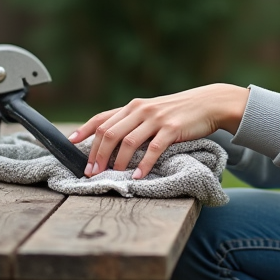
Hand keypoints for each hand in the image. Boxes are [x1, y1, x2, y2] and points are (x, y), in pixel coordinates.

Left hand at [69, 83, 248, 178]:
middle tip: (91, 171)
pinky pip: (153, 149)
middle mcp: (141, 110)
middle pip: (109, 132)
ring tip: (112, 175)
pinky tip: (137, 176)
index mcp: (133, 106)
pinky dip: (143, 164)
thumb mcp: (151, 112)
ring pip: (128, 142)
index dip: (84, 131)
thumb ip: (132, 122)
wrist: (208, 103)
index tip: (71, 144)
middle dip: (97, 154)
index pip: (102, 118)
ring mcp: (156, 119)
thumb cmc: (177, 112)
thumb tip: (109, 139)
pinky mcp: (172, 129)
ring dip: (116, 162)